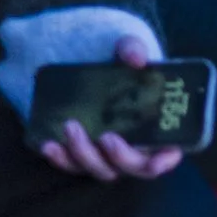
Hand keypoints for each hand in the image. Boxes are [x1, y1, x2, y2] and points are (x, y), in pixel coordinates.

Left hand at [36, 38, 184, 182]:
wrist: (92, 66)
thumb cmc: (120, 60)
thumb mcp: (128, 47)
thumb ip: (133, 48)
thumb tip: (137, 59)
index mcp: (156, 126)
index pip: (168, 154)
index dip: (165, 162)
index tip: (155, 162)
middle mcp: (134, 146)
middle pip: (132, 167)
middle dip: (120, 157)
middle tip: (106, 137)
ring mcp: (107, 154)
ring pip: (100, 169)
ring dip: (85, 154)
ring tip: (71, 127)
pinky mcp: (82, 154)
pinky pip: (72, 165)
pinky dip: (60, 159)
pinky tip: (48, 145)